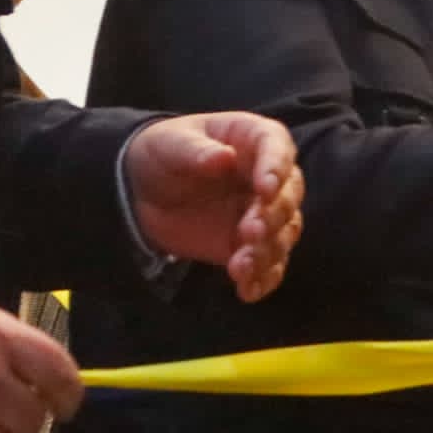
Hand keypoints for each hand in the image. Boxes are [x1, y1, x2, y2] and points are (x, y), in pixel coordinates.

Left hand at [123, 113, 303, 300]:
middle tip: (249, 232)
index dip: (276, 169)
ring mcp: (263, 214)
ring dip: (266, 253)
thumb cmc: (164, 153)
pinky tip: (247, 291)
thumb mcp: (171, 144)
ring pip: (283, 235)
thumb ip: (197, 151)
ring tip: (239, 268)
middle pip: (288, 197)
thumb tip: (224, 158)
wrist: (143, 191)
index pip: (278, 150)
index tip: (265, 188)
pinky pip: (269, 265)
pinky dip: (262, 280)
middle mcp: (269, 178)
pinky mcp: (251, 246)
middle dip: (272, 218)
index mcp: (255, 141)